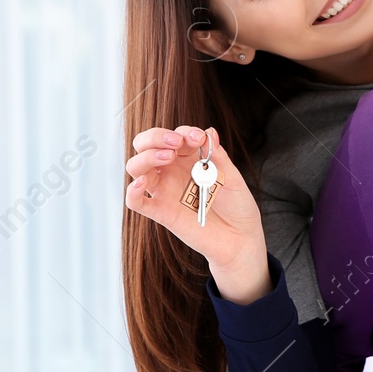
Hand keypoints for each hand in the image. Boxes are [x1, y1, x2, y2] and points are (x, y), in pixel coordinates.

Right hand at [126, 126, 270, 301]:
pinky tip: (142, 183)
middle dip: (155, 137)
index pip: (175, 136)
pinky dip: (132, 191)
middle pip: (146, 145)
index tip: (198, 138)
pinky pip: (136, 202)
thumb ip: (219, 157)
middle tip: (176, 143)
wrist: (240, 239)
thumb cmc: (237, 206)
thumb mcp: (232, 178)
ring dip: (146, 157)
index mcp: (189, 158)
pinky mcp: (161, 212)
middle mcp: (172, 171)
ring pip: (136, 168)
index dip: (183, 132)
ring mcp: (165, 191)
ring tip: (166, 157)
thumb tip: (209, 132)